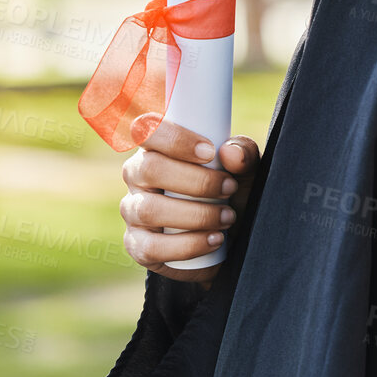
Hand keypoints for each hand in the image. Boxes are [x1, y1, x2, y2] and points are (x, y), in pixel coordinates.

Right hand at [119, 114, 260, 287]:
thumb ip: (244, 154)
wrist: (228, 240)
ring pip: (149, 210)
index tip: (210, 152)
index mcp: (156, 147)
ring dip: (196, 215)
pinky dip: (187, 245)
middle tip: (229, 188)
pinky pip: (151, 247)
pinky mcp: (136, 244)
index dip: (175, 139)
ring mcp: (133, 210)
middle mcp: (136, 175)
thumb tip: (231, 153)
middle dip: (197, 181)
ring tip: (228, 217)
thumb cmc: (229, 192)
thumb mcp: (244, 170)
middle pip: (150, 168)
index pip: (146, 130)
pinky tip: (213, 239)